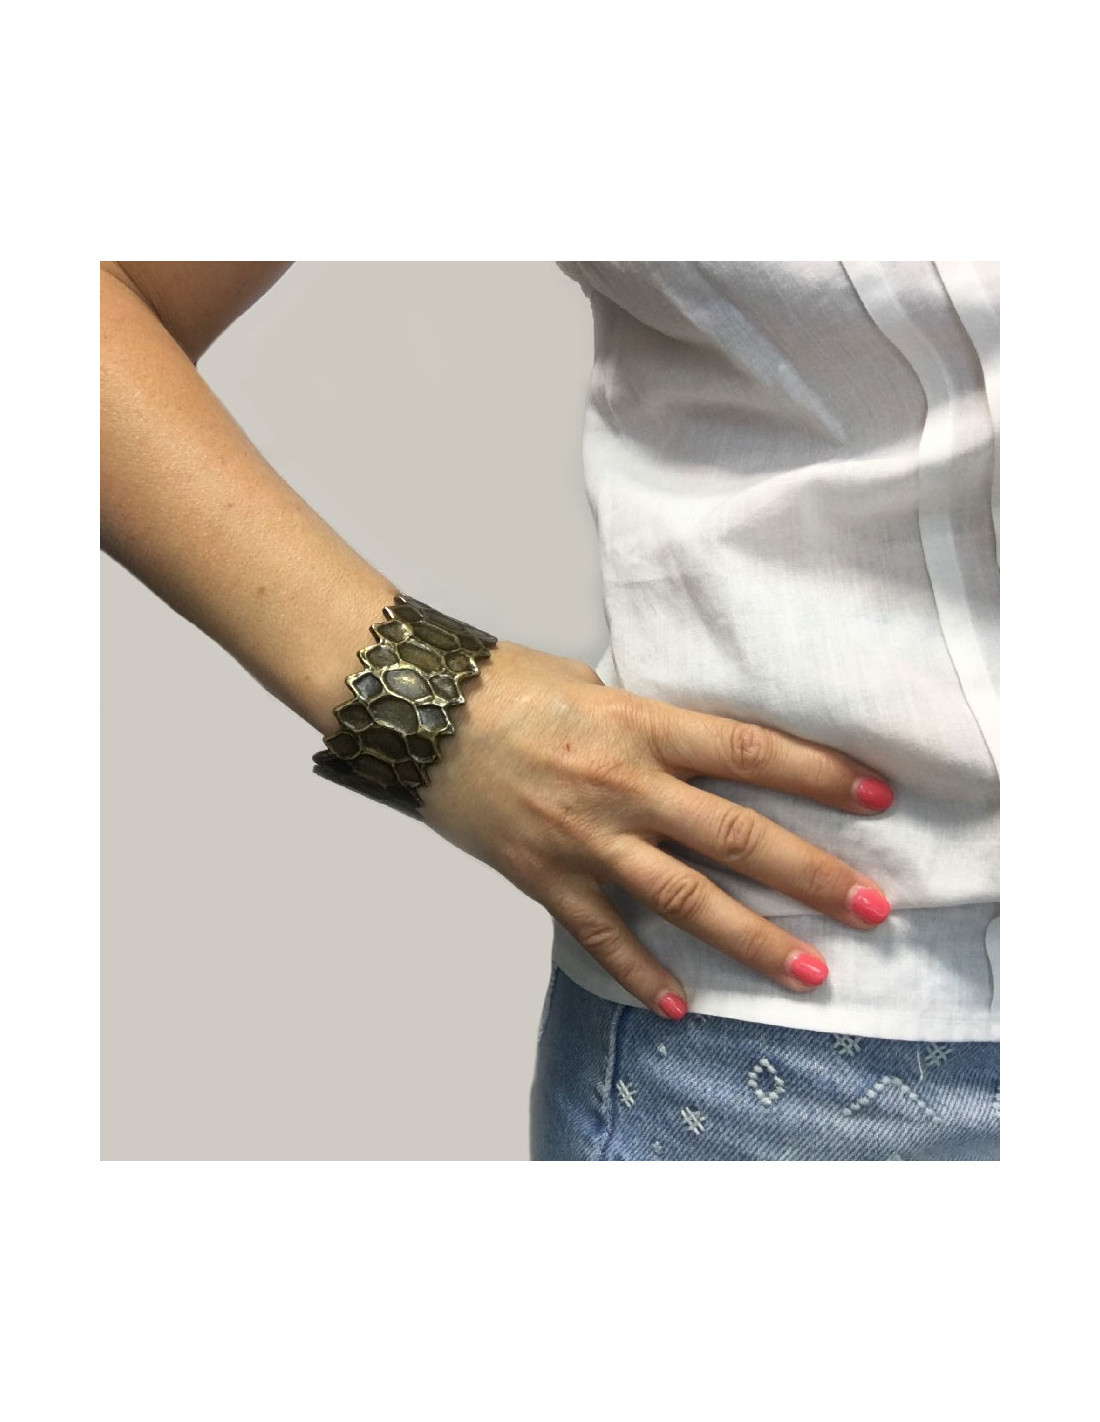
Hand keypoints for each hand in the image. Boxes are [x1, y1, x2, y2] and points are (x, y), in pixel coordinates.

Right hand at [420, 641, 892, 1017]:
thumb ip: (653, 728)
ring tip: (810, 972)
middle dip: (812, 874)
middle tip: (872, 906)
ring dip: (753, 939)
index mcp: (642, 727)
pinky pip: (604, 937)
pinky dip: (643, 973)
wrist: (418, 715)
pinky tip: (682, 1004)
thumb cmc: (506, 688)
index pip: (751, 750)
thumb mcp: (597, 689)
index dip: (820, 773)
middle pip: (737, 836)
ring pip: (686, 897)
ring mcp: (587, 840)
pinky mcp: (547, 878)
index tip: (878, 795)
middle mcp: (625, 787)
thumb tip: (702, 754)